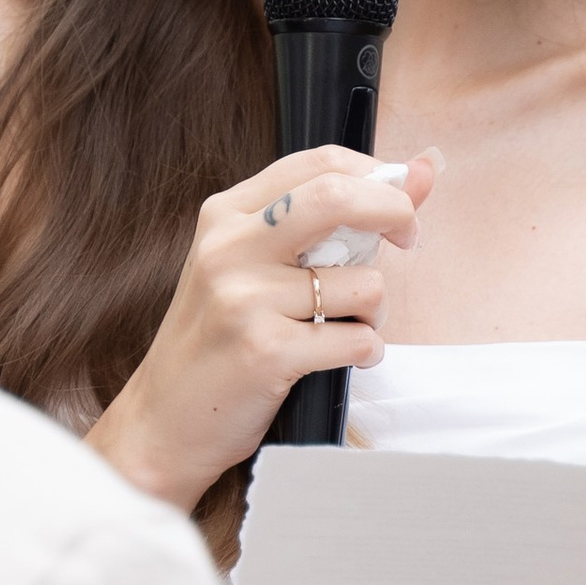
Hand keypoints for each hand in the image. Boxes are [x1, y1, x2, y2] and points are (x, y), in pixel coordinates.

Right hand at [89, 148, 436, 511]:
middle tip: (408, 239)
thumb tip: (423, 169)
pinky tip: (337, 359)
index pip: (318, 162)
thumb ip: (329, 220)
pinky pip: (357, 340)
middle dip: (395, 212)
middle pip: (337, 196)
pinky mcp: (265, 350)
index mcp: (225, 215)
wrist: (162, 422)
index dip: (375, 176)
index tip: (396, 205)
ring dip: (376, 311)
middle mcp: (229, 247)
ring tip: (344, 329)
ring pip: (363, 283)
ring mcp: (245, 299)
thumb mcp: (253, 266)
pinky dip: (365, 352)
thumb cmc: (217, 341)